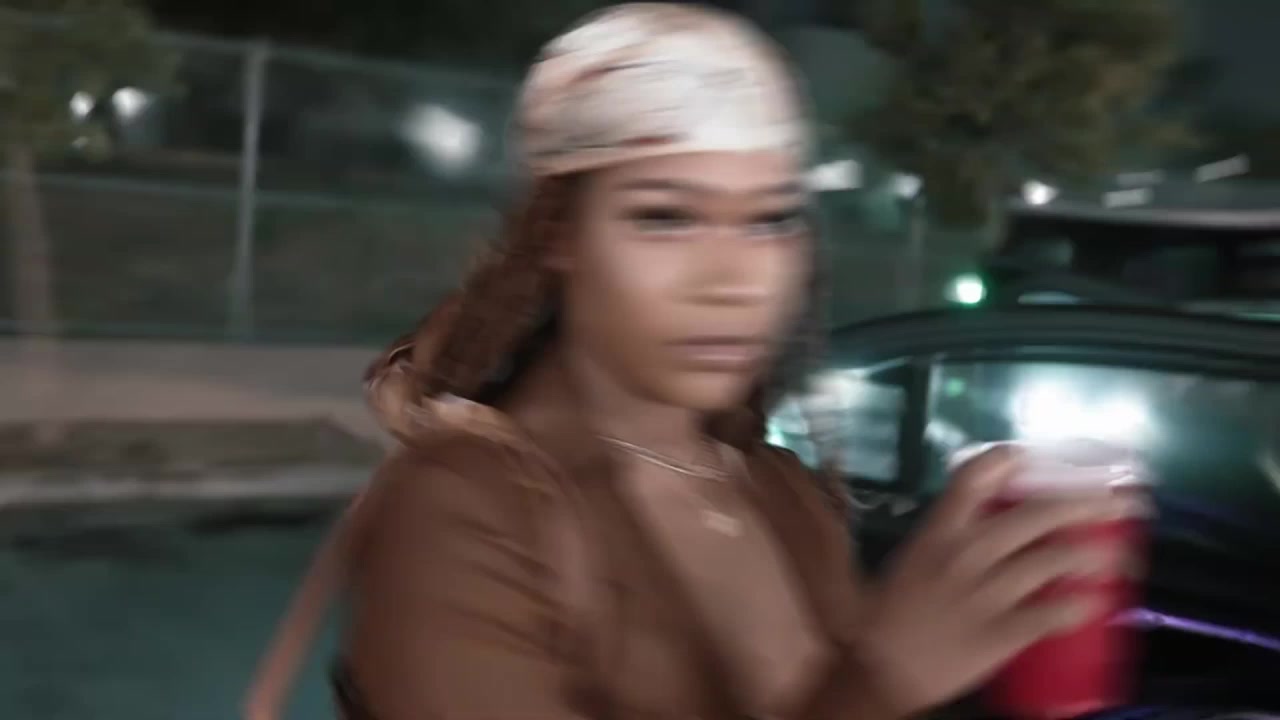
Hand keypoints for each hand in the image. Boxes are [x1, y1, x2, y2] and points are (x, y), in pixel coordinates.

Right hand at [854, 445, 1146, 715]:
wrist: (881, 671)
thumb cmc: (892, 613)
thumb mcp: (911, 557)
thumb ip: (944, 532)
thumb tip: (986, 512)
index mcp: (939, 530)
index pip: (976, 475)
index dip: (1012, 459)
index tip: (1042, 458)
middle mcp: (965, 553)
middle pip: (1035, 513)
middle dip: (1083, 503)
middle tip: (1117, 503)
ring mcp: (985, 594)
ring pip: (1052, 561)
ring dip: (1092, 554)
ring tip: (1118, 556)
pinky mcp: (1000, 633)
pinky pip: (1051, 615)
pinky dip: (1078, 606)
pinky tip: (1096, 602)